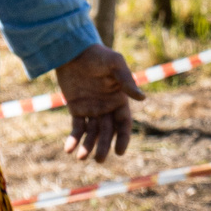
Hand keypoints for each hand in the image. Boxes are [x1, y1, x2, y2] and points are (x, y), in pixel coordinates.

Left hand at [56, 44, 144, 160]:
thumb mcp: (115, 64)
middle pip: (107, 132)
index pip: (124, 123)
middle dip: (103, 146)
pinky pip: (76, 127)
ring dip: (88, 146)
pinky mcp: (76, 108)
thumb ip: (126, 81)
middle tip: (98, 159)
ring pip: (92, 133)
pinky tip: (68, 149)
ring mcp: (91, 109)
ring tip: (81, 158)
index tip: (119, 152)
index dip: (122, 138)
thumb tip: (142, 98)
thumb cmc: (97, 55)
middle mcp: (107, 107)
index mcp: (120, 99)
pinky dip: (73, 139)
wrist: (73, 51)